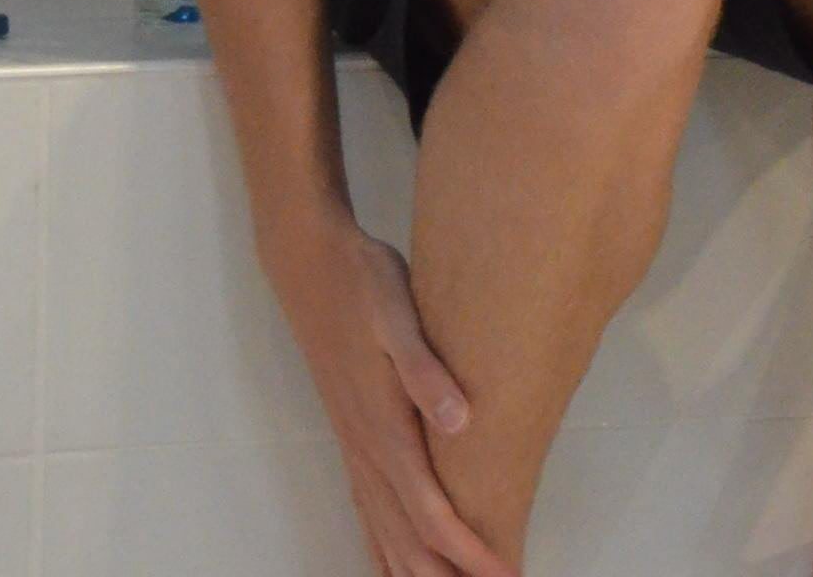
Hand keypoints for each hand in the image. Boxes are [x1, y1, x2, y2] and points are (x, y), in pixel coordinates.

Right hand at [268, 222, 513, 576]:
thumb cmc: (364, 288)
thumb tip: (460, 419)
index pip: (430, 510)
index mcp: (384, 428)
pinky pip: (367, 506)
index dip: (466, 549)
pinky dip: (382, 542)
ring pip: (382, 527)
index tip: (502, 574)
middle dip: (444, 573)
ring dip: (411, 567)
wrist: (311, 266)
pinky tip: (390, 559)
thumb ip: (427, 372)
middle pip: (405, 534)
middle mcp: (366, 448)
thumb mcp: (401, 317)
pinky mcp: (351, 433)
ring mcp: (354, 445)